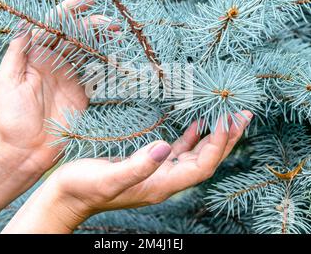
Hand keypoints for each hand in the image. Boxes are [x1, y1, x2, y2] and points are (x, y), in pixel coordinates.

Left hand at [0, 0, 117, 174]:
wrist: (24, 151)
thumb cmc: (10, 117)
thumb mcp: (6, 82)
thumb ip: (17, 53)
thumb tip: (26, 23)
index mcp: (34, 55)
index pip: (54, 25)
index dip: (70, 10)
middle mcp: (53, 62)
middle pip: (76, 35)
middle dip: (93, 24)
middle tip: (111, 22)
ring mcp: (69, 77)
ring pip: (88, 50)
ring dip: (103, 40)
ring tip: (118, 32)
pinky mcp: (81, 93)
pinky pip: (97, 73)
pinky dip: (108, 63)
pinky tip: (118, 56)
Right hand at [2, 111, 252, 232]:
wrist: (66, 196)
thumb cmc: (83, 187)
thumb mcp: (109, 177)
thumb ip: (138, 165)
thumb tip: (165, 146)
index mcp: (160, 185)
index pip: (201, 165)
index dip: (218, 144)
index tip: (228, 119)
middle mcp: (164, 181)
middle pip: (206, 160)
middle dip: (227, 139)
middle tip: (244, 114)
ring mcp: (158, 174)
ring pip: (195, 155)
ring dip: (213, 136)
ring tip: (228, 116)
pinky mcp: (148, 166)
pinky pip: (179, 151)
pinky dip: (192, 138)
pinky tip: (197, 124)